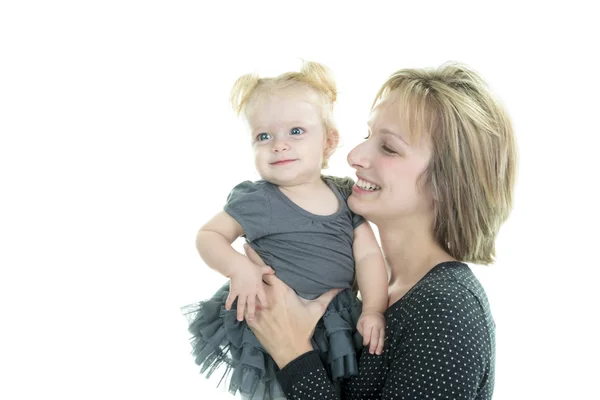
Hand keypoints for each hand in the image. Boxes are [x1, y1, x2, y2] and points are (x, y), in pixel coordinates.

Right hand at [225, 256, 273, 321]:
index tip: (265, 308)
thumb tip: (273, 271)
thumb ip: (267, 270)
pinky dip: (229, 303)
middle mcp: (250, 292)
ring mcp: (242, 293)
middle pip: (252, 304)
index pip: (263, 298)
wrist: (239, 266)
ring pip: (241, 305)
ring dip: (240, 312)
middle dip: (252, 313)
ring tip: (240, 319)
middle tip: (251, 320)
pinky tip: (227, 309)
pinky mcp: (234, 291)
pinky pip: (231, 299)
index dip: (264, 303)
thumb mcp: (260, 268)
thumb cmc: (250, 267)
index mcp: (258, 288)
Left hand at [243, 244, 341, 367]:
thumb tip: (341, 286)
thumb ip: (327, 295)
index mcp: (282, 292)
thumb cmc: (304, 328)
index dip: (256, 258)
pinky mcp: (253, 321)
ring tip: (236, 276)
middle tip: (240, 256)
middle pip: (254, 278)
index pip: (265, 271)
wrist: (291, 350)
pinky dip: (243, 301)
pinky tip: (238, 296)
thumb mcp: (317, 310)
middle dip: (248, 268)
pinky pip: (245, 307)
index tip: (248, 247)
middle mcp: (268, 298)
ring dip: (244, 285)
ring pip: (247, 292)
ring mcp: (258, 309)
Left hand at [357, 310, 384, 354]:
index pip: (367, 334)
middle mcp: (375, 325)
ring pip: (381, 337)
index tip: (365, 345)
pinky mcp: (385, 328)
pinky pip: (384, 337)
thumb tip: (365, 340)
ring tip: (378, 353)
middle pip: (375, 336)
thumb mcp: (360, 322)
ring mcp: (381, 327)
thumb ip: (362, 331)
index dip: (367, 340)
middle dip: (373, 345)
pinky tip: (382, 348)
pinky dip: (383, 343)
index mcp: (368, 323)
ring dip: (380, 346)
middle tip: (372, 352)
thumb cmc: (365, 318)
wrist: (374, 310)